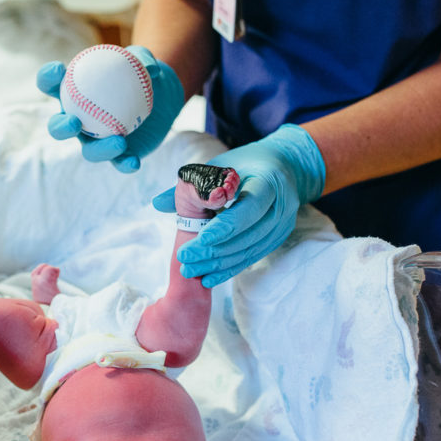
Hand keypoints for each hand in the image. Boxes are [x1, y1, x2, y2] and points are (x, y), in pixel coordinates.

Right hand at [37, 45, 184, 172]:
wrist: (160, 97)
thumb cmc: (140, 71)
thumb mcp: (143, 60)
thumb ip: (143, 58)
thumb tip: (150, 68)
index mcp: (74, 93)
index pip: (51, 85)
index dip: (47, 78)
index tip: (58, 69)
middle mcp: (79, 120)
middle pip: (59, 127)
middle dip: (60, 127)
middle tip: (74, 122)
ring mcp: (96, 140)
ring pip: (90, 151)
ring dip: (100, 149)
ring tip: (119, 141)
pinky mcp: (116, 155)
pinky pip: (118, 162)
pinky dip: (125, 163)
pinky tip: (134, 162)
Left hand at [153, 124, 325, 287]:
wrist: (283, 166)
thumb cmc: (245, 163)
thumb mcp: (221, 165)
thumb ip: (192, 186)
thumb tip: (157, 203)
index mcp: (269, 181)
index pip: (247, 210)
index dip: (223, 228)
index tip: (197, 240)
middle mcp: (281, 206)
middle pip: (246, 235)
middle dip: (213, 251)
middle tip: (184, 260)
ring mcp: (282, 224)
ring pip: (249, 250)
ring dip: (218, 264)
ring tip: (190, 271)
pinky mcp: (277, 237)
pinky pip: (252, 257)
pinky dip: (230, 268)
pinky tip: (209, 277)